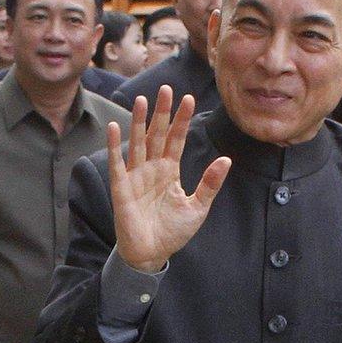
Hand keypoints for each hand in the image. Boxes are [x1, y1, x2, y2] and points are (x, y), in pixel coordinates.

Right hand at [109, 86, 231, 272]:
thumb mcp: (197, 207)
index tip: (189, 99)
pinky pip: (118, 163)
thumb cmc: (173, 231)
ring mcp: (136, 176)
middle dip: (162, 112)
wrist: (152, 253)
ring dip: (139, 121)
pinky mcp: (121, 187)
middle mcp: (152, 168)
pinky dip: (115, 145)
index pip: (177, 139)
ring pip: (138, 142)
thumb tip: (226, 159)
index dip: (182, 120)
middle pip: (158, 134)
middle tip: (167, 89)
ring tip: (142, 99)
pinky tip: (115, 126)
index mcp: (170, 171)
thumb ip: (209, 183)